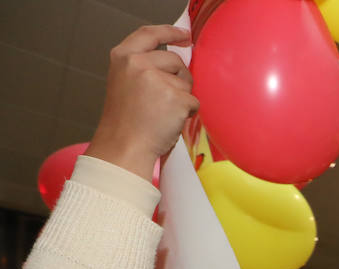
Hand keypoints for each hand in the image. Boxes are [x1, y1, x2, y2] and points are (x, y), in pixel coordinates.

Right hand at [85, 25, 196, 182]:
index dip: (169, 32)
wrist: (124, 146)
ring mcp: (157, 80)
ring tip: (161, 112)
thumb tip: (178, 62)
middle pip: (175, 61)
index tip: (184, 34)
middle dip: (178, 79)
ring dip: (182, 97)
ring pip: (186, 82)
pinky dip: (188, 113)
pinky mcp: (176, 98)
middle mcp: (138, 63)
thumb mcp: (126, 82)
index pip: (150, 34)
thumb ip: (145, 67)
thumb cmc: (127, 121)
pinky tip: (169, 122)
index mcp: (123, 57)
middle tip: (162, 101)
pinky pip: (194, 102)